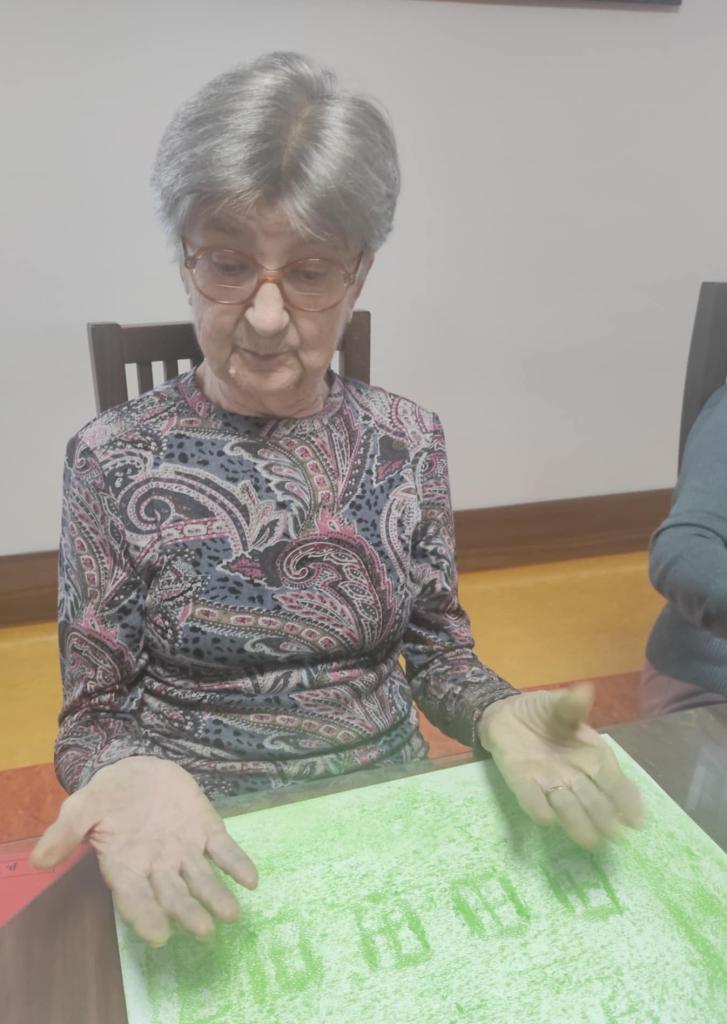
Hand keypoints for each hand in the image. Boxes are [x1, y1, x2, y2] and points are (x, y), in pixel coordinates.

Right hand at [31, 756, 256, 945]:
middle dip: (188, 913)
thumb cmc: (107, 796)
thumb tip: (39, 859)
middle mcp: (157, 866)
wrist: (137, 769)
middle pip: (173, 895)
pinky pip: (223, 849)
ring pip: (201, 878)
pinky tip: (251, 879)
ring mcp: (184, 850)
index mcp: (125, 867)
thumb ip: (65, 832)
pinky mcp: (205, 829)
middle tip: (204, 930)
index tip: (159, 936)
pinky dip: (237, 863)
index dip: (146, 916)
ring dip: (216, 896)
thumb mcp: (81, 807)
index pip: (135, 898)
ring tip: (232, 914)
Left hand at [477, 684, 642, 847]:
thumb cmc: (542, 712)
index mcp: (592, 757)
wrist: (505, 713)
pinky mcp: (522, 782)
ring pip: (567, 806)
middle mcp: (574, 775)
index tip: (636, 819)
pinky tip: (547, 819)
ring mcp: (548, 782)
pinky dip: (539, 808)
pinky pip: (531, 799)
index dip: (626, 800)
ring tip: (590, 840)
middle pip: (594, 800)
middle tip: (614, 835)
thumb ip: (572, 704)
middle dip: (604, 817)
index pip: (614, 782)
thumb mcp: (559, 704)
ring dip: (578, 823)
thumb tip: (586, 690)